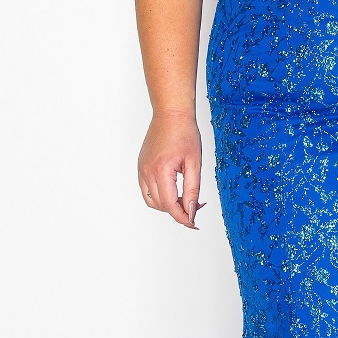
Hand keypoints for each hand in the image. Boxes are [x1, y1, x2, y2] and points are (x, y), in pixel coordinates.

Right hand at [138, 110, 204, 227]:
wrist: (170, 114)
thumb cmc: (184, 133)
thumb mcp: (195, 162)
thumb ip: (193, 189)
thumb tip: (192, 210)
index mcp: (161, 170)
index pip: (170, 204)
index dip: (183, 217)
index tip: (194, 223)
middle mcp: (147, 171)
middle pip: (161, 205)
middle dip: (178, 211)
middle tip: (196, 206)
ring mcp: (141, 169)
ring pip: (151, 201)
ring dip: (167, 205)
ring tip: (185, 198)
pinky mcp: (141, 166)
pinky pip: (147, 190)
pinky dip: (160, 196)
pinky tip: (174, 190)